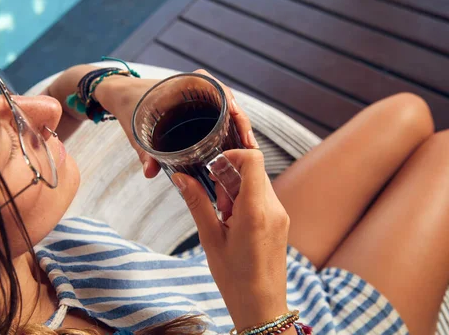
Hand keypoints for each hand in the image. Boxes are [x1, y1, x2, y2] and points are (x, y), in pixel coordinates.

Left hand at [95, 69, 255, 178]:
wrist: (117, 96)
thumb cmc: (127, 106)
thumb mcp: (136, 129)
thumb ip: (144, 151)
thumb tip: (150, 172)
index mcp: (183, 84)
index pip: (215, 85)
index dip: (230, 100)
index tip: (237, 117)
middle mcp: (194, 90)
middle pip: (227, 102)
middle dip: (241, 122)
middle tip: (250, 146)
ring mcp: (197, 101)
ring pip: (226, 113)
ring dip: (238, 129)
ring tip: (249, 152)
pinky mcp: (196, 113)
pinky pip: (218, 120)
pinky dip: (228, 133)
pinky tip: (236, 151)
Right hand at [172, 149, 289, 330]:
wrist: (261, 306)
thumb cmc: (235, 278)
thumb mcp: (210, 239)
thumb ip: (197, 203)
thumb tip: (180, 177)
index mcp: (256, 210)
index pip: (253, 159)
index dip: (231, 155)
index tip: (212, 169)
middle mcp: (273, 208)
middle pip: (253, 170)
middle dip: (229, 177)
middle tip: (216, 204)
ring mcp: (280, 214)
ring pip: (257, 182)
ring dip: (236, 189)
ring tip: (224, 218)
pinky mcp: (280, 221)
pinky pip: (262, 197)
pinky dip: (245, 200)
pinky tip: (233, 223)